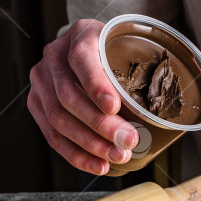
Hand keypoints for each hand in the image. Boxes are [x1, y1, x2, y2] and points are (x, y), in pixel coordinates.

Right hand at [27, 19, 137, 174]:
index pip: (82, 59)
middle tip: (128, 141)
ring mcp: (42, 81)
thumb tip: (163, 114)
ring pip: (58, 119)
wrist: (94, 51)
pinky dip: (77, 155)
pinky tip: (99, 165)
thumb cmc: (119, 56)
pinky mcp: (37, 103)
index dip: (96, 85)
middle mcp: (55, 56)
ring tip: (117, 156)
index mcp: (81, 35)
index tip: (114, 107)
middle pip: (69, 95)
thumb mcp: (131, 53)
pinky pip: (53, 135)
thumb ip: (140, 73)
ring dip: (90, 144)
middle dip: (100, 124)